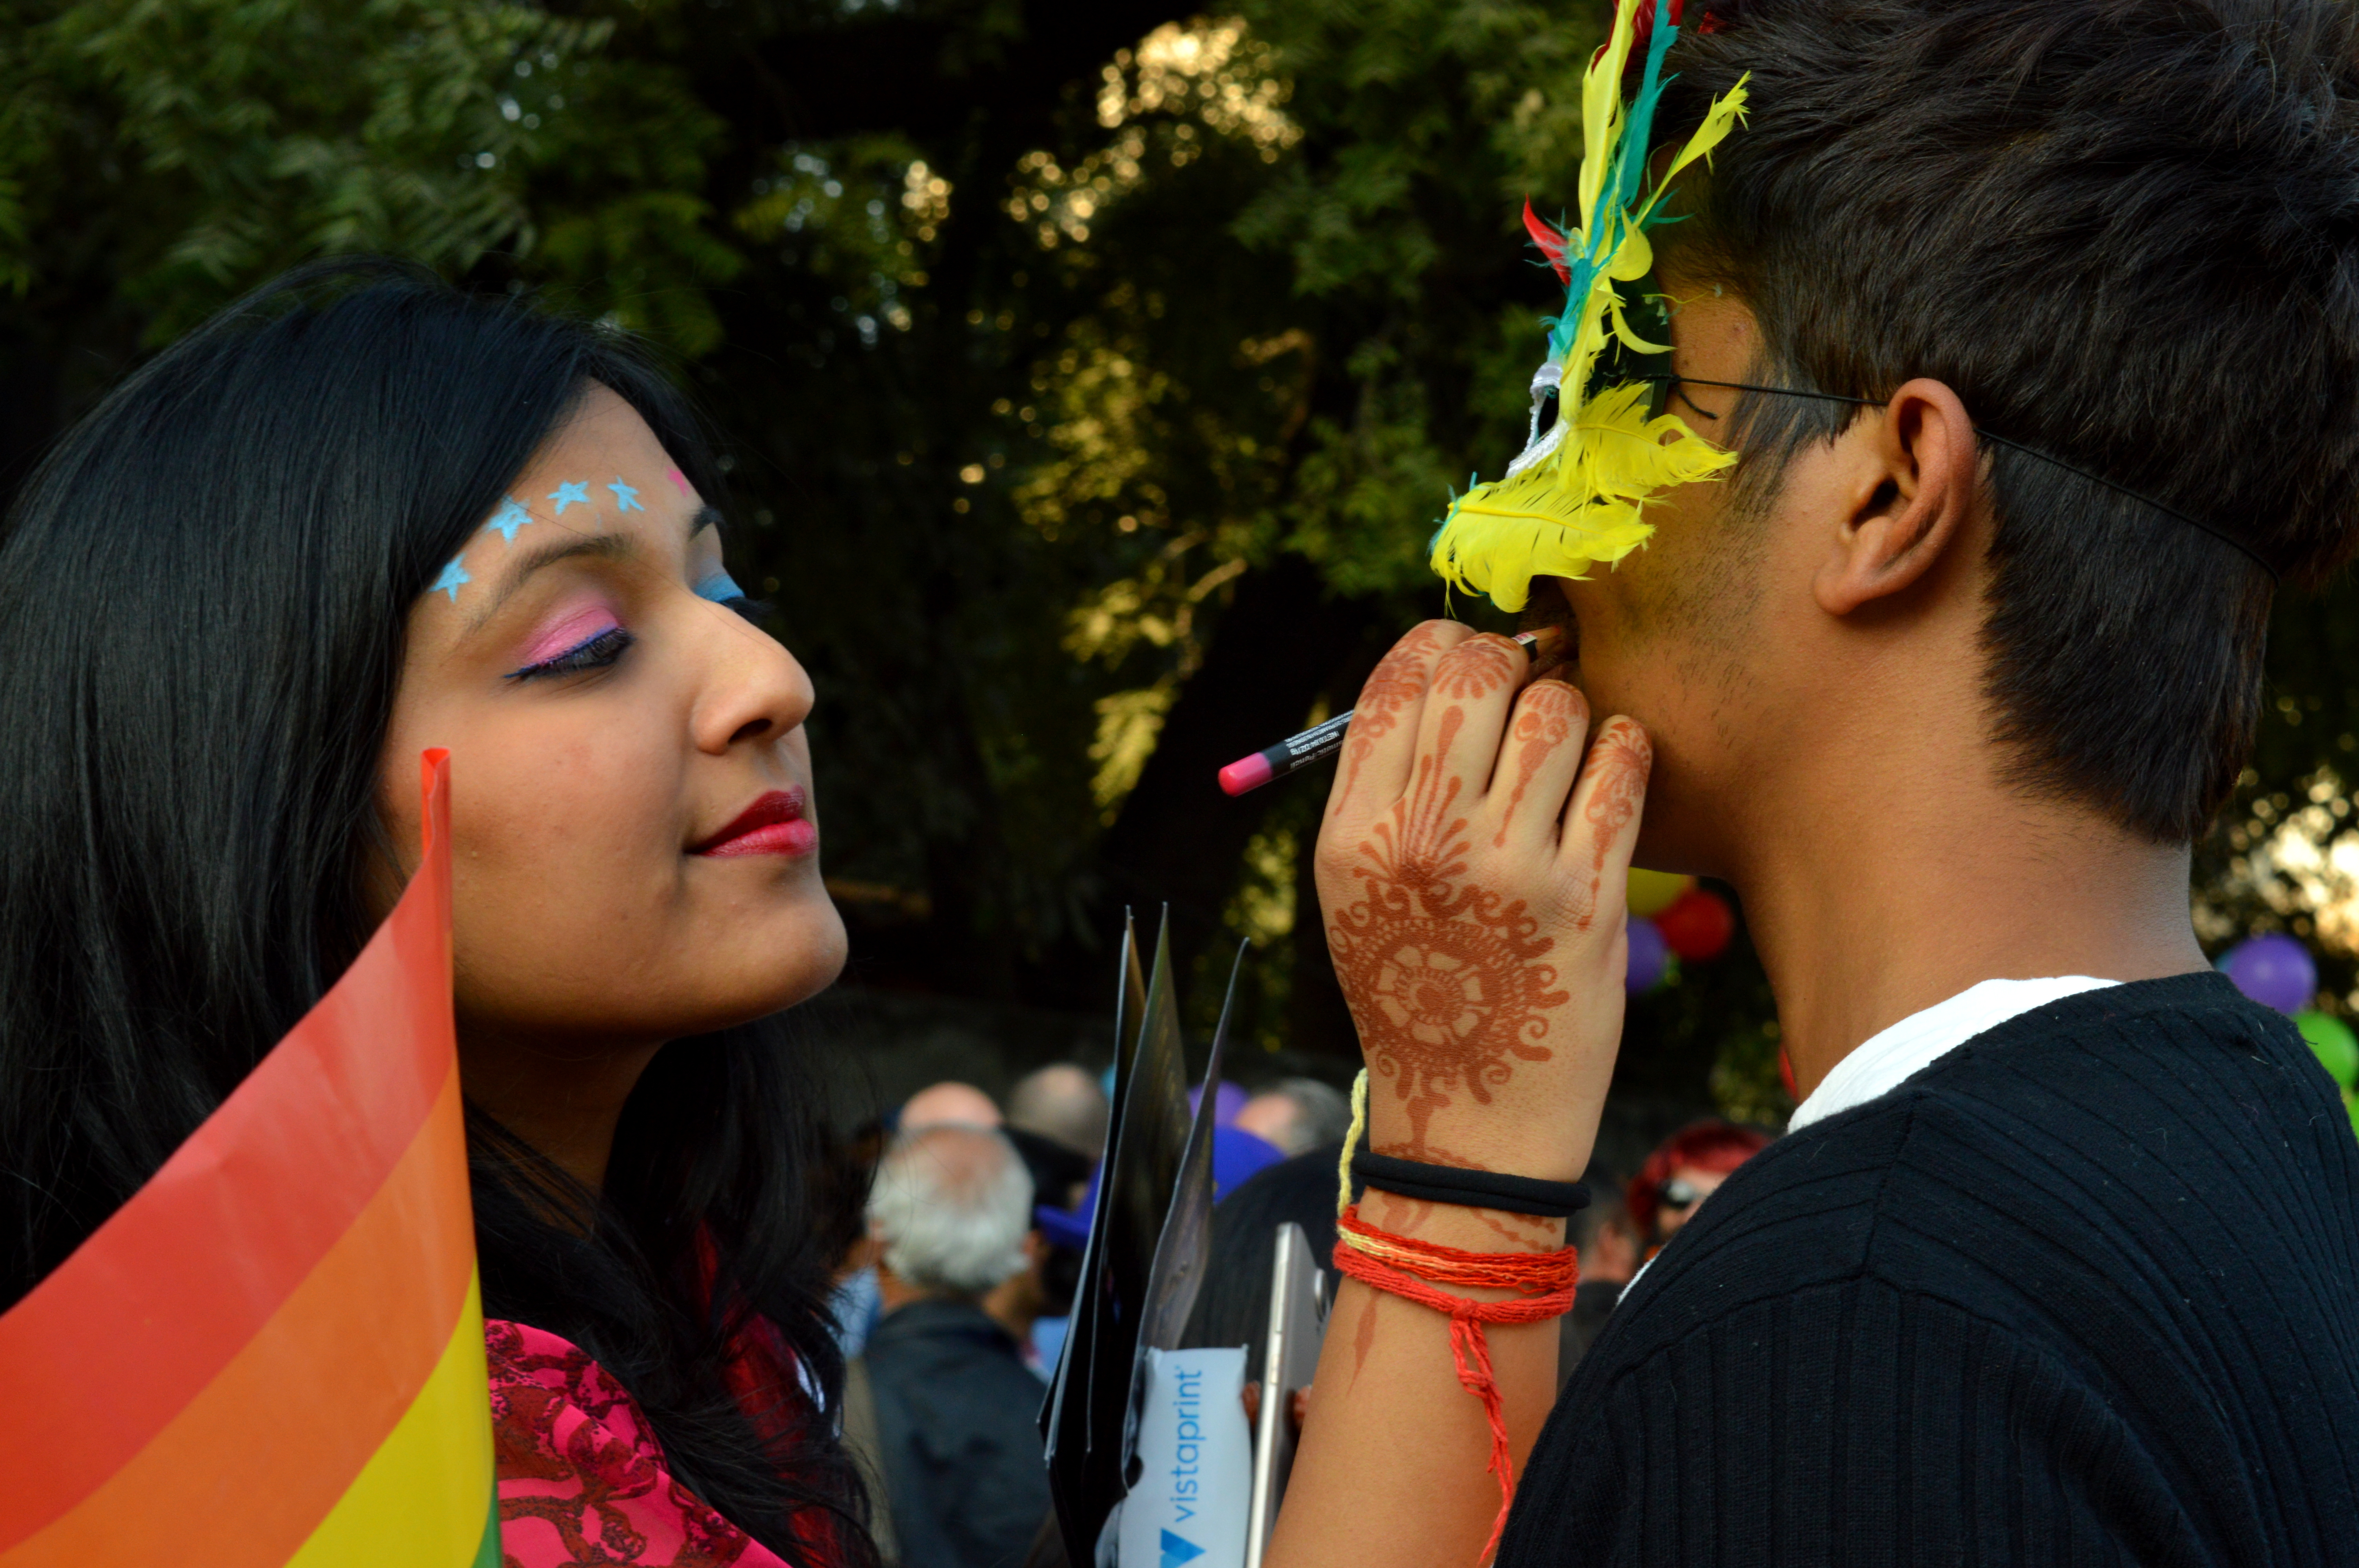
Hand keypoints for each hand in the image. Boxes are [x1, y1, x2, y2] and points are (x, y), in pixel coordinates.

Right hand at [1315, 621, 1649, 1181]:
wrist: (1471, 1118)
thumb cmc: (1415, 988)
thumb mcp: (1355, 891)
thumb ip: (1384, 785)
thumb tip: (1442, 668)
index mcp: (1355, 833)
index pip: (1398, 679)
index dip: (1442, 645)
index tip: (1467, 660)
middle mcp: (1426, 841)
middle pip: (1477, 674)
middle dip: (1512, 663)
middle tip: (1527, 689)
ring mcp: (1511, 868)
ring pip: (1559, 709)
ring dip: (1572, 710)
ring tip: (1569, 749)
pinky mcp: (1589, 896)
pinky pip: (1623, 765)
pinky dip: (1624, 751)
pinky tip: (1611, 774)